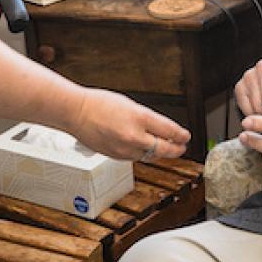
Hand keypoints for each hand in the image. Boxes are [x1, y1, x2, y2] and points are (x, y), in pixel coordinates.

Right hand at [68, 88, 190, 160]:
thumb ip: (146, 118)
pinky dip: (141, 153)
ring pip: (150, 155)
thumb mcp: (130, 105)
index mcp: (139, 117)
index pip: (169, 131)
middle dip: (176, 149)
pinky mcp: (116, 156)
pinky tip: (141, 146)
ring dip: (158, 151)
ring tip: (163, 147)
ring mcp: (125, 149)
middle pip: (164, 149)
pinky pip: (135, 157)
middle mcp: (134, 136)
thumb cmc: (99, 104)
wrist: (76, 113)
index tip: (186, 136)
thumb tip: (160, 129)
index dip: (181, 135)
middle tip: (181, 147)